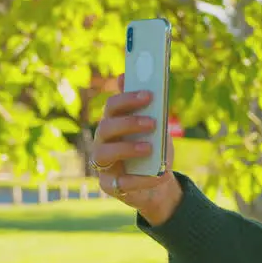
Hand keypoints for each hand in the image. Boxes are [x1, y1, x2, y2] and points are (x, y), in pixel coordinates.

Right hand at [90, 74, 181, 224]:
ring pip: (104, 153)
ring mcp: (102, 164)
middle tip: (152, 123)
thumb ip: (147, 109)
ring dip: (127, 148)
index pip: (112, 106)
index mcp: (112, 124)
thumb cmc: (154, 153)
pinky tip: (158, 175)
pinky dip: (140, 179)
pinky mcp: (109, 185)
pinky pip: (121, 182)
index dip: (128, 99)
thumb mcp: (156, 131)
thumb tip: (127, 76)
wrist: (159, 185)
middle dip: (128, 123)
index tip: (150, 95)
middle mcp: (102, 142)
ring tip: (149, 148)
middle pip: (106, 127)